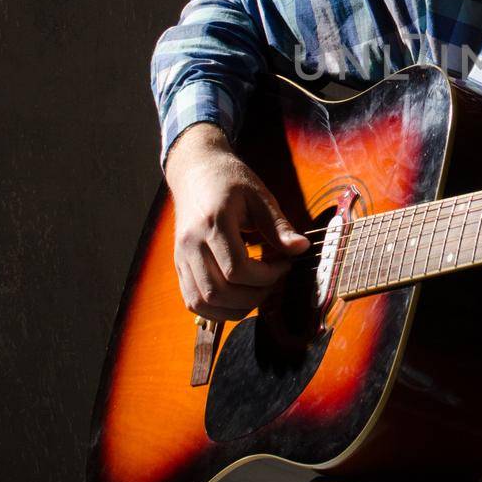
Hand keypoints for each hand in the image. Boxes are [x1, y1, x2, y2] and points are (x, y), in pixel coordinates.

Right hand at [164, 122, 310, 320]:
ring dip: (234, 308)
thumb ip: (279, 226)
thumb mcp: (259, 196)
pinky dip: (216, 309)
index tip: (284, 265)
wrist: (197, 171)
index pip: (237, 269)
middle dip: (253, 296)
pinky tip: (238, 297)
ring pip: (202, 302)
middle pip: (218, 291)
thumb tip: (301, 248)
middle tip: (274, 282)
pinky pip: (192, 301)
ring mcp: (181, 257)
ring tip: (257, 292)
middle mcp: (190, 244)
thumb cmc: (230, 181)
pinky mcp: (179, 265)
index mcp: (212, 223)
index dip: (267, 276)